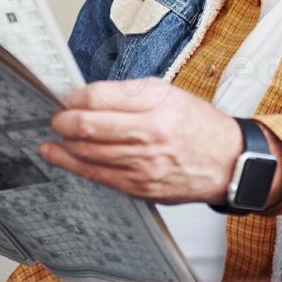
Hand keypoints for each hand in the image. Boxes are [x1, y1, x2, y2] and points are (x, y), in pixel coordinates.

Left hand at [41, 78, 281, 205]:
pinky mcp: (139, 187)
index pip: (100, 97)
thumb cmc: (198, 124)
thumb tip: (89, 96)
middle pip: (88, 127)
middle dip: (62, 120)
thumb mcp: (170, 93)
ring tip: (54, 135)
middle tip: (56, 116)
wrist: (227, 162)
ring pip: (86, 153)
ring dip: (62, 143)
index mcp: (157, 105)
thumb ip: (130, 94)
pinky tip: (59, 156)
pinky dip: (72, 164)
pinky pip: (97, 176)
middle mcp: (149, 135)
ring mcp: (143, 165)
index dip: (75, 97)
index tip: (68, 97)